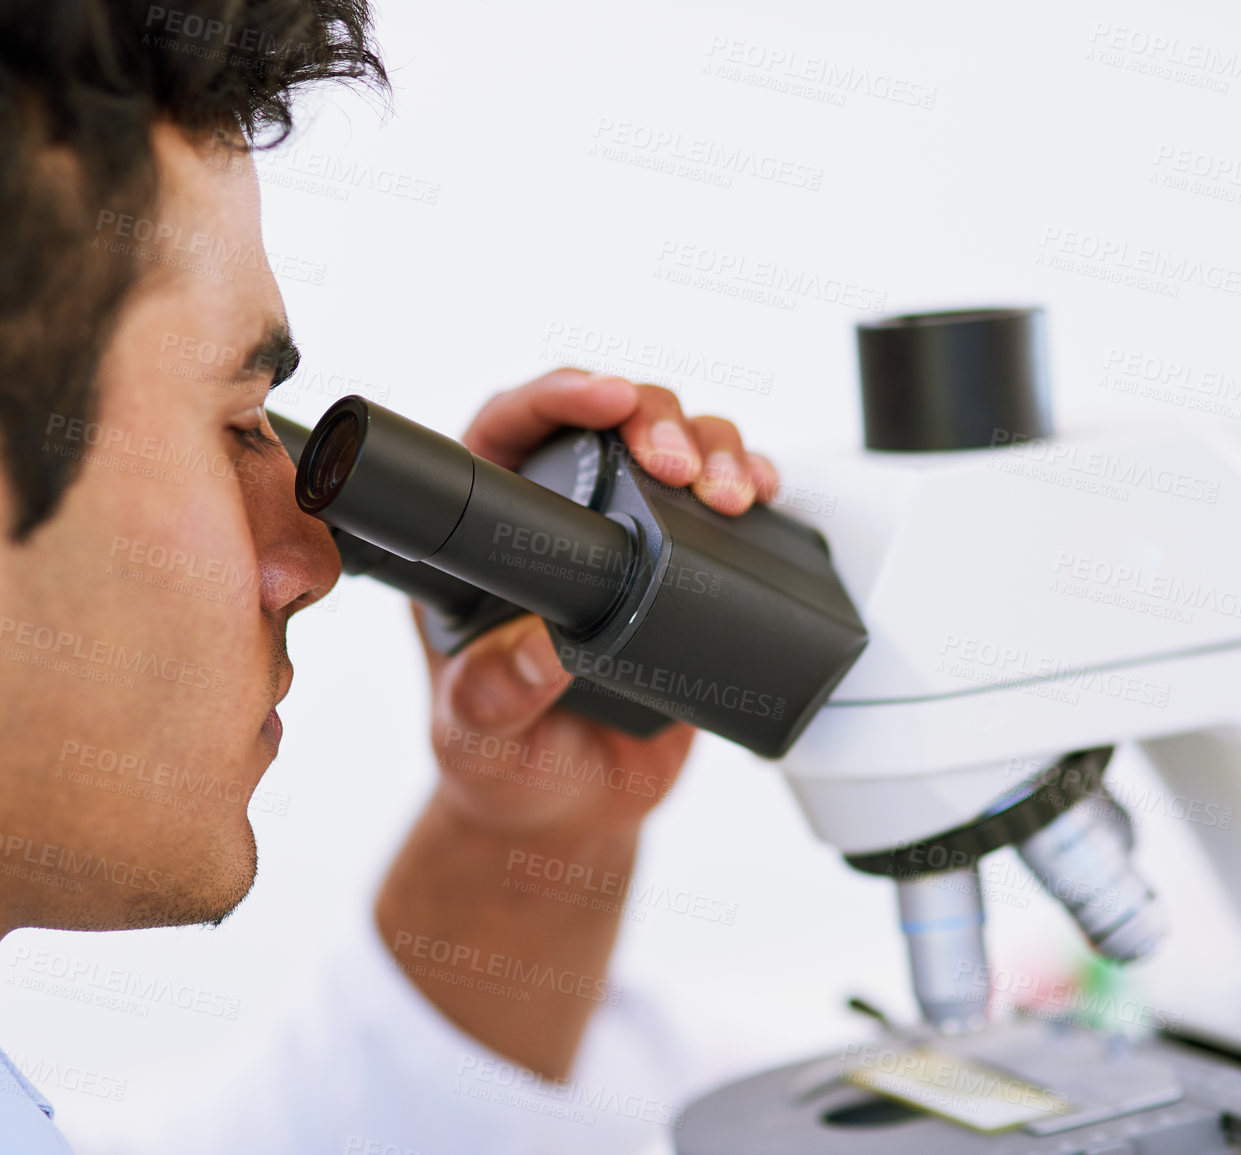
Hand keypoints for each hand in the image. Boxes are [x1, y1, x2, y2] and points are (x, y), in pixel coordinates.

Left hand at [377, 368, 779, 1078]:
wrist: (571, 812)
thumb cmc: (502, 767)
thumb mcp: (475, 738)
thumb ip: (492, 696)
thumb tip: (536, 649)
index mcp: (481, 540)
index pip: (509, 430)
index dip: (556, 397)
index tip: (606, 398)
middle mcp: (555, 522)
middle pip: (608, 423)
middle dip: (655, 420)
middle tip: (678, 463)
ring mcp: (627, 539)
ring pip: (674, 448)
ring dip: (713, 448)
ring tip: (732, 491)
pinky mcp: (684, 568)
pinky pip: (721, 503)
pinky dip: (753, 483)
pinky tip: (765, 494)